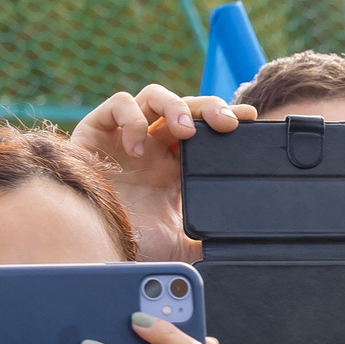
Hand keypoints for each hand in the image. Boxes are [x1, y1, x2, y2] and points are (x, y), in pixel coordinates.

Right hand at [71, 85, 254, 260]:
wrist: (93, 247)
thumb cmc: (132, 243)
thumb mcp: (181, 245)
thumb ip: (207, 241)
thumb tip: (237, 245)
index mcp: (176, 165)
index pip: (205, 130)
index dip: (225, 117)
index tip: (251, 119)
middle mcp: (153, 145)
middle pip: (185, 107)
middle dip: (209, 107)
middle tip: (226, 122)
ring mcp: (126, 135)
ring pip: (154, 97)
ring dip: (175, 105)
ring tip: (185, 129)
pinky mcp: (96, 131)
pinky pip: (118, 105)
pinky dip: (132, 119)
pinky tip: (138, 148)